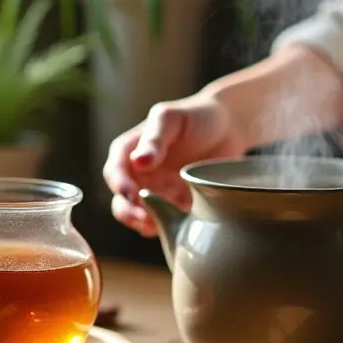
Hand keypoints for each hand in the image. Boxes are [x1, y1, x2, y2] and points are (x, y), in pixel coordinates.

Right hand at [104, 94, 248, 236]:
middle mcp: (138, 174)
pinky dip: (166, 227)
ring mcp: (156, 191)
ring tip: (160, 224)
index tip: (132, 196)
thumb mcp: (172, 119)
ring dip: (145, 224)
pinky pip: (164, 222)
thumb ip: (155, 139)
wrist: (228, 127)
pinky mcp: (175, 204)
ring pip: (138, 216)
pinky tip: (177, 226)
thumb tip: (138, 162)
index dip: (120, 186)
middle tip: (145, 218)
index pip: (114, 172)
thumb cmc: (196, 115)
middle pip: (121, 200)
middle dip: (129, 212)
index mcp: (130, 150)